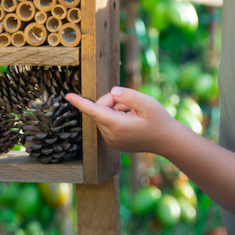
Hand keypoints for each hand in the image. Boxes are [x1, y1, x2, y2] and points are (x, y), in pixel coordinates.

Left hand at [66, 87, 181, 154]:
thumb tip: (112, 92)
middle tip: (130, 103)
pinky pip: (106, 124)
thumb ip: (129, 95)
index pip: (94, 111)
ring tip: (133, 114)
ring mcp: (111, 141)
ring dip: (114, 110)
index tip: (67, 96)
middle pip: (99, 110)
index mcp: (118, 126)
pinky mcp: (113, 143)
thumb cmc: (159, 120)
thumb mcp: (148, 103)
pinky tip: (131, 121)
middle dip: (112, 101)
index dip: (80, 102)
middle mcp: (111, 136)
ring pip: (102, 116)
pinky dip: (115, 117)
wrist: (167, 141)